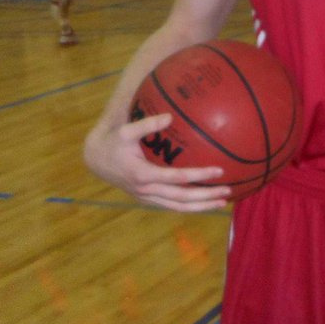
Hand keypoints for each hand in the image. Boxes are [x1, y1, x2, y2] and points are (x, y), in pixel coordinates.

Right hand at [84, 112, 229, 210]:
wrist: (97, 159)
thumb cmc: (114, 142)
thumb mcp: (125, 131)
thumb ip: (147, 124)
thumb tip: (169, 117)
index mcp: (143, 174)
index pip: (177, 178)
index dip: (199, 175)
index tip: (219, 170)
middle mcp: (146, 190)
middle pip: (182, 198)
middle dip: (206, 196)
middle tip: (228, 190)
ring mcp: (147, 197)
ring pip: (178, 206)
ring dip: (201, 206)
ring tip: (222, 202)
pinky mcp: (148, 199)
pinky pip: (172, 205)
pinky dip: (190, 206)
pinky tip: (206, 202)